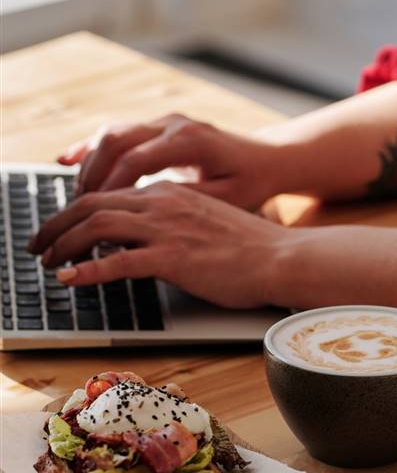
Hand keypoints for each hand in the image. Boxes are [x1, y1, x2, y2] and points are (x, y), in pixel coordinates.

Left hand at [29, 182, 296, 307]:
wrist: (282, 257)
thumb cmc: (252, 246)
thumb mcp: (207, 221)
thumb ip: (174, 222)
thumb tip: (143, 241)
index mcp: (172, 193)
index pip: (110, 194)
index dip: (77, 211)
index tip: (63, 229)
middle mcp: (164, 203)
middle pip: (92, 203)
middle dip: (56, 223)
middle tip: (39, 244)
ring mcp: (168, 229)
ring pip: (97, 226)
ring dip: (63, 244)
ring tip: (48, 262)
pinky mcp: (173, 258)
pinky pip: (117, 262)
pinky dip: (86, 270)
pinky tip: (70, 280)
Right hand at [59, 114, 283, 209]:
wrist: (268, 160)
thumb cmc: (251, 184)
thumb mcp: (227, 199)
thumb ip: (188, 203)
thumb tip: (147, 217)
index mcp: (190, 141)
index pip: (136, 161)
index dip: (109, 188)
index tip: (91, 216)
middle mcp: (174, 124)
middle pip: (115, 140)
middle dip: (89, 175)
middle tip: (72, 210)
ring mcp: (166, 122)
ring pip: (111, 133)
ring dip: (88, 164)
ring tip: (73, 199)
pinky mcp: (160, 127)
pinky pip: (118, 132)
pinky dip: (92, 148)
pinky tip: (66, 163)